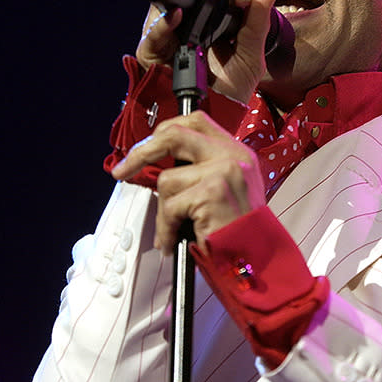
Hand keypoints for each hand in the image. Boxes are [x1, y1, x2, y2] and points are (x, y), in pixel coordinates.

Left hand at [111, 110, 264, 253]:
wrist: (258, 259)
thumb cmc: (239, 231)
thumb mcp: (230, 189)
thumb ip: (204, 169)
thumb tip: (161, 162)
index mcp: (237, 151)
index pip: (196, 121)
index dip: (165, 130)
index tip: (145, 147)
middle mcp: (233, 156)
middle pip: (174, 135)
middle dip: (142, 153)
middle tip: (124, 171)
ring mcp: (224, 172)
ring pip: (167, 180)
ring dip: (163, 211)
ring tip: (174, 230)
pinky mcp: (212, 193)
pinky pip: (170, 206)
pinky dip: (166, 228)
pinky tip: (174, 241)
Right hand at [136, 0, 276, 105]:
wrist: (217, 119)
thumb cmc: (230, 91)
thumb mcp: (251, 56)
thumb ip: (258, 24)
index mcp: (207, 18)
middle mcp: (183, 22)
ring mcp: (165, 36)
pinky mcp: (151, 54)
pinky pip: (151, 35)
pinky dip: (163, 24)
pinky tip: (178, 16)